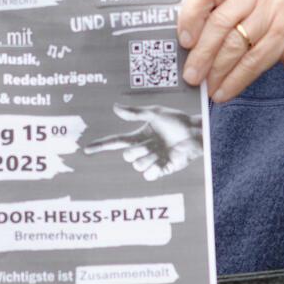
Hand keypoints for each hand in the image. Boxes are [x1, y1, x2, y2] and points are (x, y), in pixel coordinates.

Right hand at [81, 103, 202, 180]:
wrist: (195, 134)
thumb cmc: (177, 121)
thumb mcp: (155, 113)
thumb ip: (134, 112)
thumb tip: (115, 107)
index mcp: (139, 136)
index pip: (116, 142)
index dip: (101, 146)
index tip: (87, 149)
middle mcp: (143, 149)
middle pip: (128, 157)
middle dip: (138, 151)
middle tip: (154, 144)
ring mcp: (152, 161)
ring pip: (138, 167)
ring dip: (149, 159)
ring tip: (163, 151)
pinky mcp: (162, 170)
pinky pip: (149, 176)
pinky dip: (155, 169)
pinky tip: (166, 161)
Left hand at [177, 0, 283, 101]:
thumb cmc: (273, 18)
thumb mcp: (248, 2)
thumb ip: (220, 10)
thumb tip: (184, 43)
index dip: (190, 16)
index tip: (183, 41)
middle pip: (220, 22)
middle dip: (201, 53)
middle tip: (190, 76)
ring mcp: (276, 9)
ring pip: (235, 44)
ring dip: (216, 71)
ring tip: (206, 86)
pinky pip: (253, 61)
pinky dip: (235, 80)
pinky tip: (224, 92)